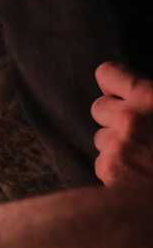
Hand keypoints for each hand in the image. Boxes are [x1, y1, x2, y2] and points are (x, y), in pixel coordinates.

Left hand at [91, 62, 152, 185]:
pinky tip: (140, 173)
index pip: (107, 73)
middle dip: (114, 117)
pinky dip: (118, 167)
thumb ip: (152, 98)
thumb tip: (138, 93)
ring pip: (101, 136)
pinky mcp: (108, 168)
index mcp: (151, 97)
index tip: (122, 92)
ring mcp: (117, 144)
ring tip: (146, 155)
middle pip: (99, 107)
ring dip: (117, 143)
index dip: (114, 84)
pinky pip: (103, 160)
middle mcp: (130, 117)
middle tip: (140, 129)